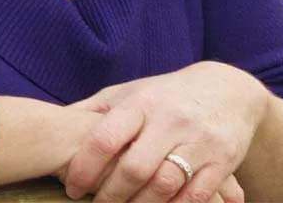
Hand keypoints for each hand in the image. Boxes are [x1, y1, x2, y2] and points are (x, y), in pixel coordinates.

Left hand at [60, 61, 268, 201]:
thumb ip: (96, 109)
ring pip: (164, 186)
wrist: (227, 90)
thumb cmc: (166, 94)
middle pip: (134, 169)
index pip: (106, 137)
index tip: (72, 187)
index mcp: (142, 102)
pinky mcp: (222, 162)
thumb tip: (55, 122)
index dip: (85, 166)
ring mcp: (198, 142)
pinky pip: (195, 196)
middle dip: (111, 196)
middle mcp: (169, 120)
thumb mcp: (131, 91)